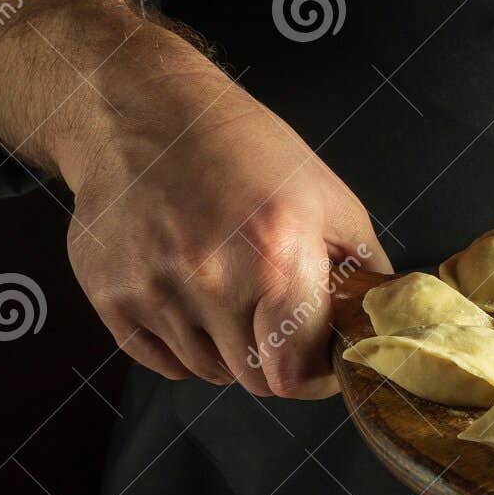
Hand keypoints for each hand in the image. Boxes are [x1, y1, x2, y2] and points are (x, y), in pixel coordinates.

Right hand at [62, 44, 389, 398]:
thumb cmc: (245, 150)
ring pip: (209, 372)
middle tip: (282, 325)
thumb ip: (361, 267)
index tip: (322, 360)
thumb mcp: (328, 197)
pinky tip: (197, 300)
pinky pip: (162, 361)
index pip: (297, 371)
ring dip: (232, 352)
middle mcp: (212, 279)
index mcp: (277, 254)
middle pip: (255, 379)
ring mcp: (155, 291)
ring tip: (236, 298)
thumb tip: (381, 321)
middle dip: (278, 362)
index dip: (317, 375)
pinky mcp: (111, 297)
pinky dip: (186, 347)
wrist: (145, 115)